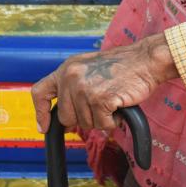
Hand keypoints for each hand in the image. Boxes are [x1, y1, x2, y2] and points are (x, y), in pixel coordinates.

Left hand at [31, 33, 177, 133]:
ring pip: (86, 123)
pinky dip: (114, 120)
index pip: (40, 92)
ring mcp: (85, 89)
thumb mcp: (89, 70)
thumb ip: (73, 88)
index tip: (44, 127)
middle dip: (84, 118)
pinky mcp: (100, 100)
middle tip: (101, 106)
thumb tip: (64, 120)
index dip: (40, 113)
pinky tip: (120, 105)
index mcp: (67, 68)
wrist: (145, 59)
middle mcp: (71, 77)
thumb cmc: (122, 66)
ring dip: (102, 118)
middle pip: (66, 118)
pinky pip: (103, 124)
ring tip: (113, 99)